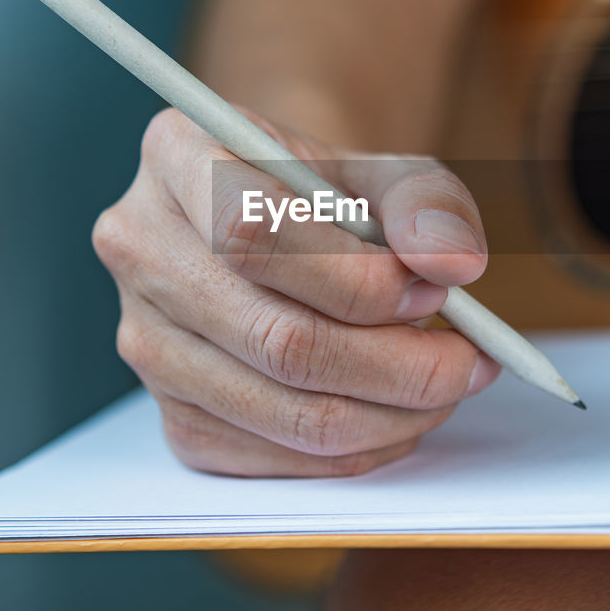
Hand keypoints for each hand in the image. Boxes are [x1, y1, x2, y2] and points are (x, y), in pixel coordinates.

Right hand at [92, 108, 499, 476]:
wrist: (279, 225)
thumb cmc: (332, 193)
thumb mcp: (387, 171)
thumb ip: (428, 204)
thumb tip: (451, 263)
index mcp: (177, 154)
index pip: (252, 233)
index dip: (357, 278)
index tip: (437, 292)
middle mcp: (139, 247)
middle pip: (275, 338)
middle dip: (397, 364)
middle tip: (470, 362)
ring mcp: (145, 340)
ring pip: (280, 409)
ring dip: (389, 413)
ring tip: (446, 385)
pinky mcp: (170, 414)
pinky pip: (273, 456)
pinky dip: (356, 449)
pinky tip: (397, 412)